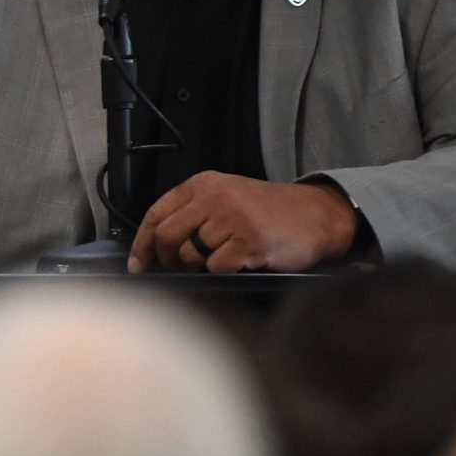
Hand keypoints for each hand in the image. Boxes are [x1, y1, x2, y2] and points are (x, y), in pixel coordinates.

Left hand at [127, 171, 357, 274]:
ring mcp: (232, 219)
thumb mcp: (227, 196)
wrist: (318, 215)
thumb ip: (193, 212)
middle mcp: (215, 197)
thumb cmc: (269, 211)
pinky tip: (239, 262)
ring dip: (198, 266)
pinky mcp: (249, 242)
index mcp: (203, 184)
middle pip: (167, 236)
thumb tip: (154, 246)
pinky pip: (216, 267)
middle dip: (167, 259)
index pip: (156, 213)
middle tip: (179, 267)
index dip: (142, 243)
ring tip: (219, 259)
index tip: (138, 264)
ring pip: (190, 254)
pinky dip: (222, 271)